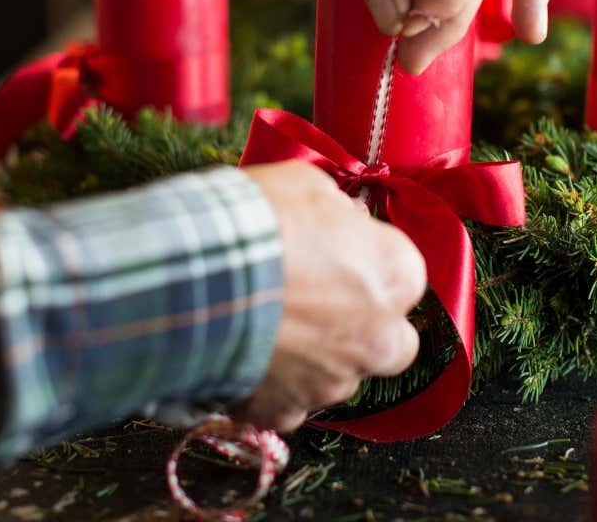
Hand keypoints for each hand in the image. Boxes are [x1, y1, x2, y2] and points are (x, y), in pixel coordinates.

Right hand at [239, 161, 425, 431]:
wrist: (192, 274)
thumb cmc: (257, 220)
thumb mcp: (306, 185)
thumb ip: (338, 211)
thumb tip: (345, 221)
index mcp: (396, 275)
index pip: (404, 275)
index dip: (367, 264)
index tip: (336, 255)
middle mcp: (380, 337)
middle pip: (391, 342)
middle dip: (364, 327)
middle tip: (318, 304)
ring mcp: (333, 382)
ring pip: (337, 377)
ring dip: (313, 358)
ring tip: (264, 327)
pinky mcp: (285, 411)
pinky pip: (287, 406)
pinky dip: (270, 389)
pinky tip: (243, 358)